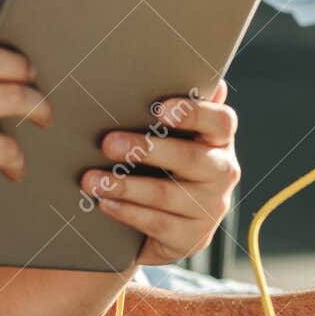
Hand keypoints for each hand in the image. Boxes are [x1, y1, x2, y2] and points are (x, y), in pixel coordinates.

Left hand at [82, 81, 240, 265]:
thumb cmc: (164, 166)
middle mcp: (222, 173)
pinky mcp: (192, 238)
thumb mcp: (171, 138)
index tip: (159, 109)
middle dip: (146, 149)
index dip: (194, 113)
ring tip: (92, 180)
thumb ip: (176, 111)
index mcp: (219, 141)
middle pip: (191, 159)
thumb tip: (195, 77)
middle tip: (107, 142)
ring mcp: (210, 208)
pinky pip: (158, 224)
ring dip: (125, 185)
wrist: (164, 227)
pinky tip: (104, 203)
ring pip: (168, 195)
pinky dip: (128, 212)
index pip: (222, 122)